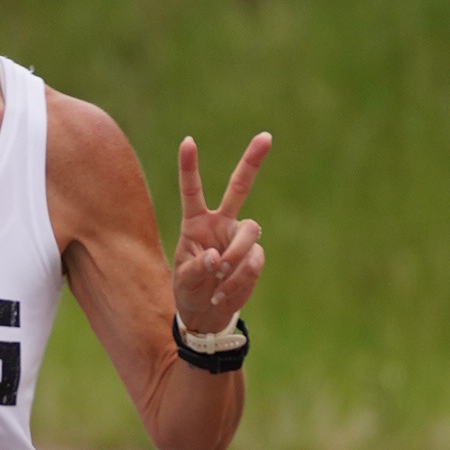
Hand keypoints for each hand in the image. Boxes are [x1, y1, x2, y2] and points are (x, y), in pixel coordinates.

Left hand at [172, 132, 269, 339]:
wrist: (208, 312)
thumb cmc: (190, 290)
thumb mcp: (184, 280)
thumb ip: (196, 268)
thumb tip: (215, 258)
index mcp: (196, 222)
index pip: (192, 189)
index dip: (189, 166)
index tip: (187, 141)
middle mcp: (221, 223)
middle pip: (240, 187)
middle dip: (252, 161)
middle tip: (266, 136)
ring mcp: (240, 238)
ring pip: (250, 231)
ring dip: (236, 255)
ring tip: (219, 277)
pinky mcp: (254, 257)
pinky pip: (253, 261)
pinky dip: (239, 279)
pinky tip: (223, 294)